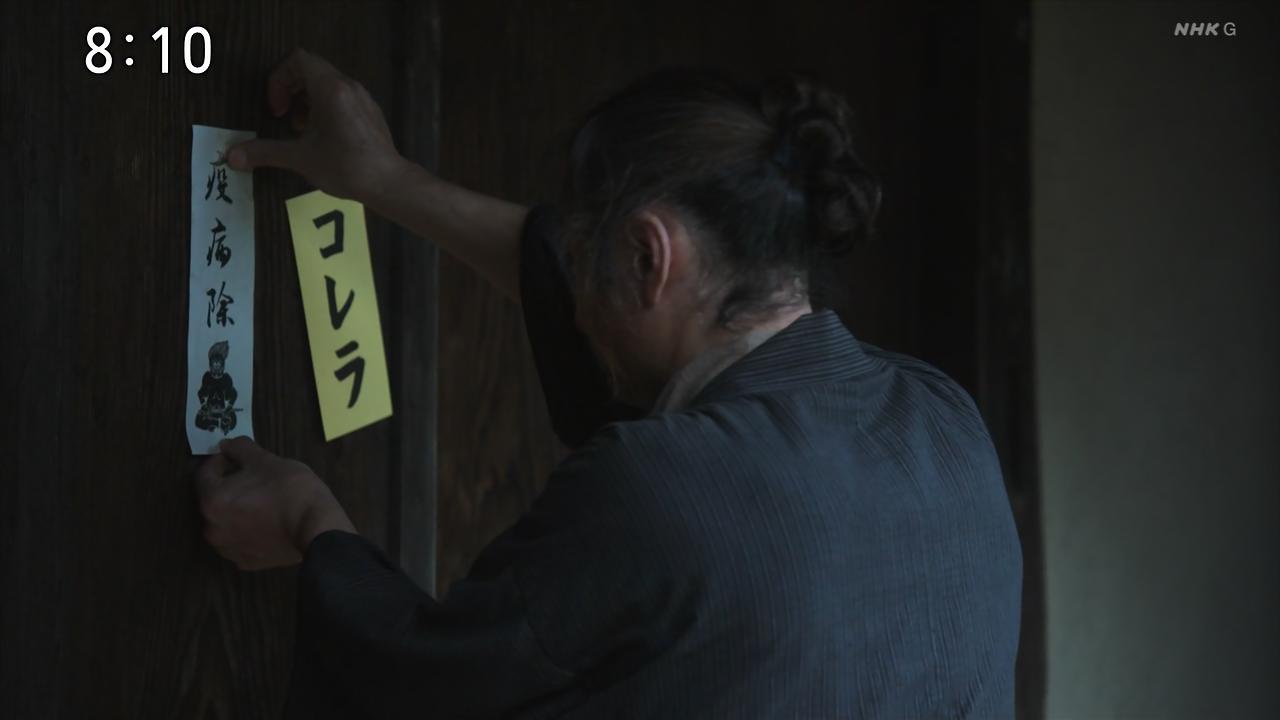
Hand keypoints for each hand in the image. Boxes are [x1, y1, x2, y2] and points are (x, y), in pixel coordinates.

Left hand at [196, 436, 354, 570]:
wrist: (317, 529)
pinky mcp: (246, 562)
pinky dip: (247, 531)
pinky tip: (266, 523)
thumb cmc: (290, 490)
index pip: (204, 474)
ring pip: (225, 523)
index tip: (234, 456)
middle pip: (213, 500)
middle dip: (227, 487)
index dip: (219, 461)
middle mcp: (213, 528)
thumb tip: (226, 444)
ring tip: (260, 502)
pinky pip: (240, 541)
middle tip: (251, 478)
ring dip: (235, 511)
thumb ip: (241, 449)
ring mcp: (228, 549)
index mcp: (213, 501)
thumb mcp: (267, 460)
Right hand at [226, 48, 405, 205]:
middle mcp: (349, 86)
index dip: (280, 79)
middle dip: (291, 90)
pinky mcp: (371, 113)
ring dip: (307, 101)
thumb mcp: (300, 158)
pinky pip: (343, 98)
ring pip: (329, 84)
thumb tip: (232, 156)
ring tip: (302, 129)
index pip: (299, 60)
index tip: (277, 109)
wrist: (389, 183)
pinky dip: (326, 108)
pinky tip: (323, 137)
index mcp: (331, 88)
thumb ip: (265, 152)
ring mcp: (363, 98)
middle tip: (284, 116)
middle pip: (313, 69)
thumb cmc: (345, 166)